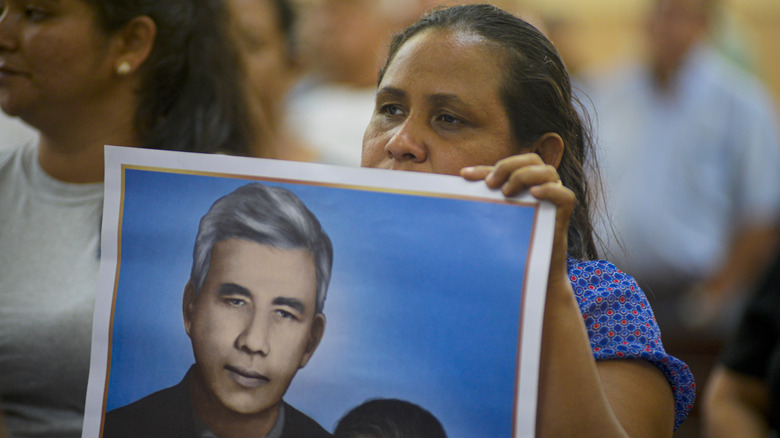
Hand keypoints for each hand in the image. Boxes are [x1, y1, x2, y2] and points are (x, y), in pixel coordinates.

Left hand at [461, 153, 574, 284]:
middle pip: (532, 159)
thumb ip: (485, 195)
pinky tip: (534, 194)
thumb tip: (461, 177)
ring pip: (548, 171)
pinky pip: (565, 195)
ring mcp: (555, 197)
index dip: (487, 166)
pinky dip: (550, 190)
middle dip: (508, 166)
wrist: (531, 266)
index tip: (465, 176)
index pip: (510, 163)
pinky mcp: (565, 213)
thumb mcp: (495, 213)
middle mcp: (543, 184)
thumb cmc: (512, 237)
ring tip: (506, 192)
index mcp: (527, 181)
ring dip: (524, 176)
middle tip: (491, 184)